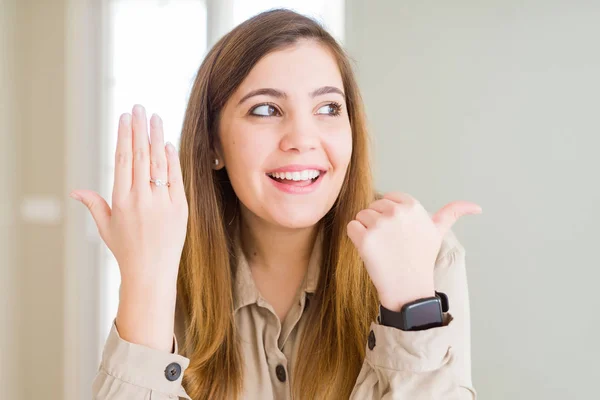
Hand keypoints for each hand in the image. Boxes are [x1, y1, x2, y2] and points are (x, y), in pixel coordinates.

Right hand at [69, 104, 188, 349]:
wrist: (152, 273)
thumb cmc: (126, 250)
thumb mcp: (105, 227)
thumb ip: (94, 204)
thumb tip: (75, 191)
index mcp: (120, 200)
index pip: (123, 160)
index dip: (124, 136)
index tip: (125, 117)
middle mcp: (141, 199)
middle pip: (140, 156)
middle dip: (140, 129)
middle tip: (139, 107)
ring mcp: (162, 203)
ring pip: (159, 163)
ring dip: (157, 137)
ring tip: (156, 117)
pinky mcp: (180, 208)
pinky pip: (175, 178)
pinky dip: (172, 160)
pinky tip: (168, 144)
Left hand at [346, 192, 481, 310]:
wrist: (409, 288)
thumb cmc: (421, 259)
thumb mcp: (438, 232)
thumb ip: (452, 214)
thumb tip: (477, 207)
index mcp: (412, 206)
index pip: (388, 198)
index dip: (390, 216)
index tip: (399, 233)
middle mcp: (397, 212)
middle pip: (372, 207)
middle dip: (377, 223)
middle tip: (391, 244)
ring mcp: (380, 224)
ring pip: (361, 216)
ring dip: (366, 231)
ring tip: (382, 248)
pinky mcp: (365, 238)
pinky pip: (351, 227)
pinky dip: (355, 239)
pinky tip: (370, 251)